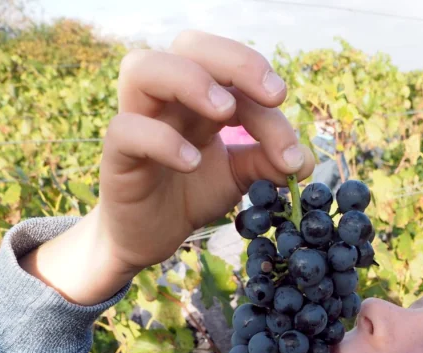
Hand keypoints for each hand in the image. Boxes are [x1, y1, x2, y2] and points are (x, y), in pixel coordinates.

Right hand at [89, 30, 315, 272]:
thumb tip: (306, 160)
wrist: (148, 236)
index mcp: (199, 95)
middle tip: (272, 95)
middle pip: (189, 45)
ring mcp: (137, 121)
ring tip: (225, 113)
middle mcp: (167, 98)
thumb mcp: (238, 176)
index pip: (234, 73)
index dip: (266, 93)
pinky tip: (193, 163)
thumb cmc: (190, 193)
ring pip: (143, 68)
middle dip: (235, 61)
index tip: (291, 136)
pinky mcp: (117, 156)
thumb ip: (268, 163)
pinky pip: (126, 130)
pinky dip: (162, 141)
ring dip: (190, 81)